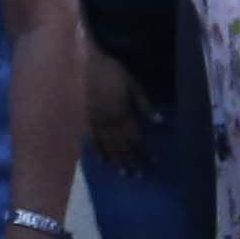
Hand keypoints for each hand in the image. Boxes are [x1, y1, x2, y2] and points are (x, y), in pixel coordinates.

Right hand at [83, 48, 147, 172]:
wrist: (81, 63)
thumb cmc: (108, 70)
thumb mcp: (131, 82)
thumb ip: (144, 102)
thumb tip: (158, 120)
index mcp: (123, 113)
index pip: (137, 137)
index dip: (145, 150)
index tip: (153, 161)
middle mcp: (109, 123)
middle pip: (123, 146)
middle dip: (133, 160)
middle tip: (140, 174)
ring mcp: (94, 124)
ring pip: (107, 147)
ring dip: (118, 161)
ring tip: (125, 174)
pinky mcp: (81, 123)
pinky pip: (90, 142)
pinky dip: (97, 153)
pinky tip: (102, 163)